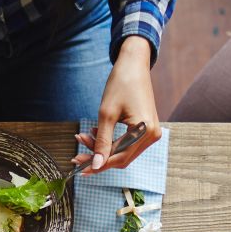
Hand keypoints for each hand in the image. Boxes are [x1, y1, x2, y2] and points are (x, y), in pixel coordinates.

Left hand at [72, 36, 160, 172]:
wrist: (134, 64)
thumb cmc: (121, 83)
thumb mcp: (106, 114)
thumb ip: (101, 142)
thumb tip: (96, 165)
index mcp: (145, 131)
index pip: (119, 158)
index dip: (98, 164)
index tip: (80, 167)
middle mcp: (152, 135)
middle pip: (121, 158)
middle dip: (99, 157)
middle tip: (77, 153)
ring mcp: (151, 133)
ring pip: (123, 152)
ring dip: (103, 149)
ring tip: (84, 137)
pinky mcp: (147, 130)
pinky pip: (127, 144)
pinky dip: (111, 143)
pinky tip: (96, 133)